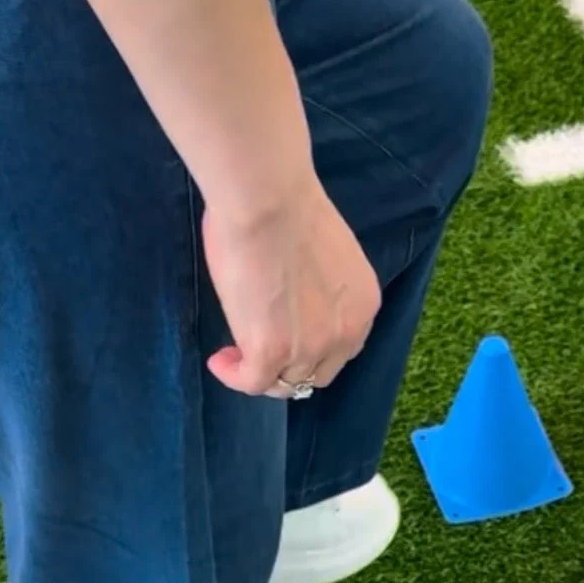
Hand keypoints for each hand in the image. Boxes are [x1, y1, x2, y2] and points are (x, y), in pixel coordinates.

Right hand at [201, 181, 381, 397]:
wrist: (268, 200)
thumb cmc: (289, 207)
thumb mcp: (326, 256)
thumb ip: (318, 285)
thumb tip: (290, 287)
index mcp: (363, 304)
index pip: (343, 346)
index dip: (314, 347)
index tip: (287, 334)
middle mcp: (347, 333)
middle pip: (318, 372)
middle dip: (290, 366)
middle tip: (260, 350)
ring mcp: (311, 347)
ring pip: (286, 382)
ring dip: (260, 372)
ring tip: (234, 355)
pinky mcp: (272, 352)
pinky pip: (252, 382)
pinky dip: (234, 375)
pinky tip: (220, 360)